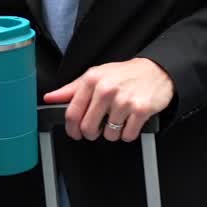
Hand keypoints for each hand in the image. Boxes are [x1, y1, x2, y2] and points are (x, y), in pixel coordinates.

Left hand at [43, 58, 173, 142]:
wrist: (156, 70)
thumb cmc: (124, 74)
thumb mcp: (96, 75)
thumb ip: (71, 89)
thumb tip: (50, 98)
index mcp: (92, 80)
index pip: (72, 113)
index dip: (71, 129)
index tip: (75, 133)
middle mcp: (106, 89)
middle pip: (88, 128)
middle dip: (92, 133)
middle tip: (99, 127)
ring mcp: (124, 100)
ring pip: (109, 135)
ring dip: (113, 132)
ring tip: (118, 119)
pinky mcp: (140, 110)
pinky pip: (127, 136)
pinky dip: (128, 133)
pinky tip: (130, 121)